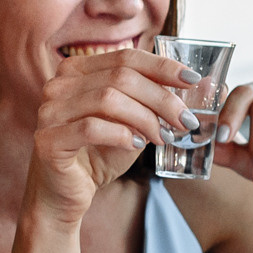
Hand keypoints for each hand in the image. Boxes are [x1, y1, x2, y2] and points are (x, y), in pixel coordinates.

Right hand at [27, 47, 196, 224]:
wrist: (65, 195)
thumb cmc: (97, 156)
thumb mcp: (132, 124)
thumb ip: (155, 104)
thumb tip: (204, 85)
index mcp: (76, 71)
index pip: (125, 57)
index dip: (162, 67)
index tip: (192, 81)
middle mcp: (59, 85)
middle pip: (121, 77)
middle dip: (161, 99)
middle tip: (185, 121)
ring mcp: (49, 111)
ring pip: (108, 99)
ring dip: (145, 119)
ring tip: (163, 137)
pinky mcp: (48, 139)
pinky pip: (91, 128)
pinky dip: (122, 135)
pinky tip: (137, 145)